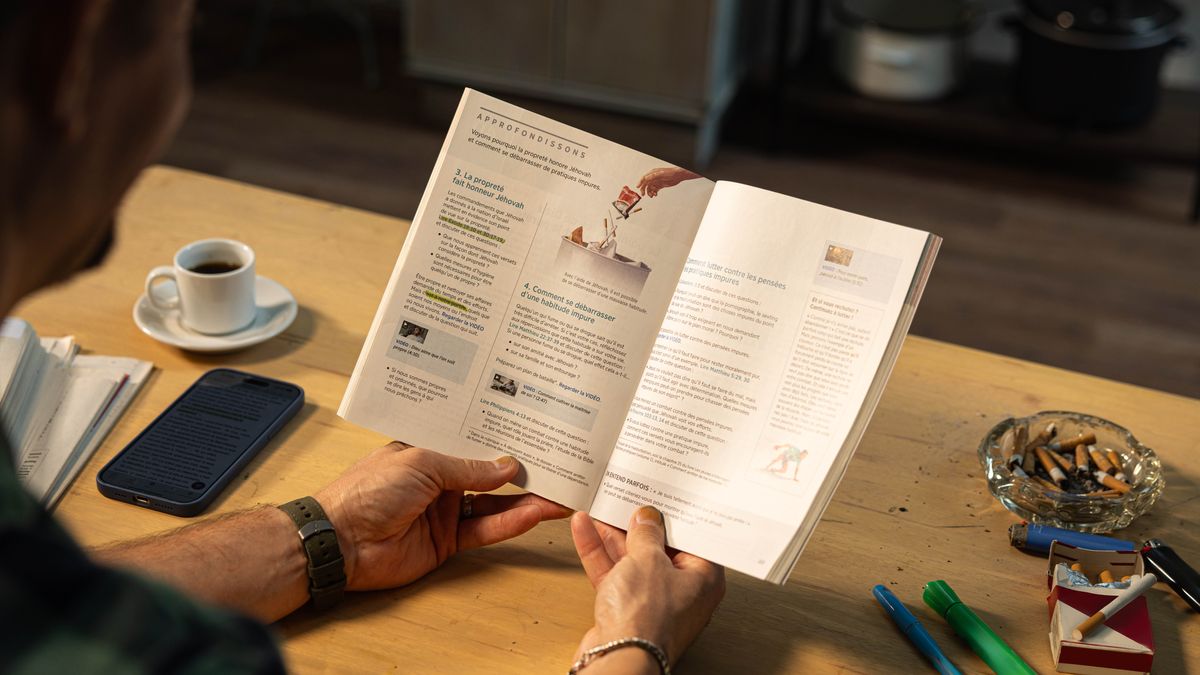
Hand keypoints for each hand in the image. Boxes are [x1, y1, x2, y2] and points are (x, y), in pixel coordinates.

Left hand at [315, 442, 570, 589]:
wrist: (340, 541)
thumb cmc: (369, 489)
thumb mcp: (423, 463)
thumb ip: (468, 468)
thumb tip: (507, 466)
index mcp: (428, 450)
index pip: (474, 442)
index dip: (503, 439)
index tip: (536, 433)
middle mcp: (440, 479)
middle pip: (490, 474)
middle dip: (524, 471)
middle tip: (561, 465)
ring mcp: (445, 511)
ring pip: (495, 503)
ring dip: (526, 500)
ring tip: (561, 494)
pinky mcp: (448, 541)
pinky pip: (485, 530)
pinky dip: (510, 523)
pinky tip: (535, 514)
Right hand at [571, 507, 724, 668]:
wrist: (618, 657)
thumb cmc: (646, 618)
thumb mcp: (648, 559)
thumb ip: (646, 534)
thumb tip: (647, 519)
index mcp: (704, 579)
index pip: (692, 538)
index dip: (674, 517)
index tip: (660, 499)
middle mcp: (682, 592)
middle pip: (659, 549)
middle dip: (638, 525)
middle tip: (627, 502)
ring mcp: (653, 602)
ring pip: (632, 561)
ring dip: (613, 536)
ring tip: (600, 510)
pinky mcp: (627, 610)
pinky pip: (615, 574)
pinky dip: (600, 553)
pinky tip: (586, 531)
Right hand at [636, 167, 700, 196]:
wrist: (678, 176)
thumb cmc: (671, 173)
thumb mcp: (661, 174)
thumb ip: (653, 176)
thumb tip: (646, 178)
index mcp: (653, 173)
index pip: (644, 178)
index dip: (640, 182)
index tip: (637, 187)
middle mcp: (654, 177)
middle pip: (646, 184)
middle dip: (644, 189)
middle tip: (643, 194)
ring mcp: (657, 181)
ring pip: (650, 188)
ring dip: (649, 192)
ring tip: (651, 195)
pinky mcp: (660, 185)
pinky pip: (654, 190)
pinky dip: (653, 193)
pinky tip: (655, 194)